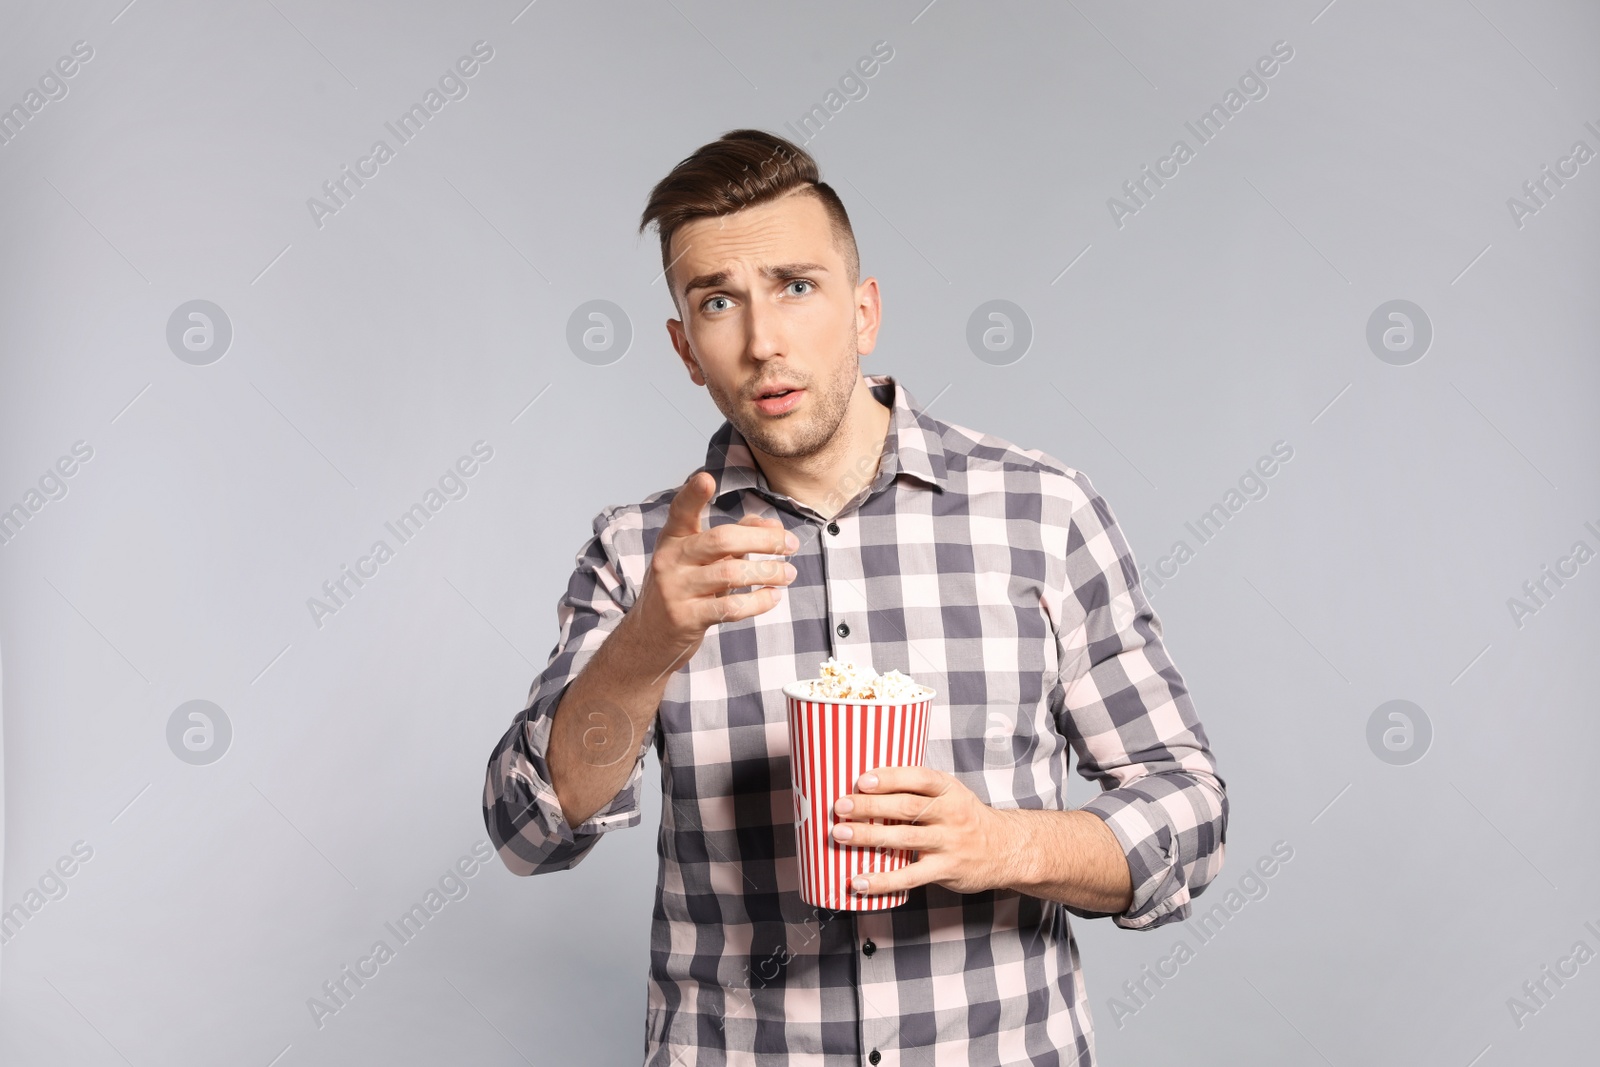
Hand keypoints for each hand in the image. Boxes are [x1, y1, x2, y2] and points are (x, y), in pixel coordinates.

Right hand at [630, 470, 799, 673]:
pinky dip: (758, 601)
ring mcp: (675, 590)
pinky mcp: (686, 618)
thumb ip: (733, 537)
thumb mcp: (700, 559)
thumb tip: (771, 524)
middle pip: (721, 540)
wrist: (650, 636)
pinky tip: (773, 597)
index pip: (681, 511)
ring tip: (788, 573)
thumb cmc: (683, 588)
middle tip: (790, 545)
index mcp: (673, 539)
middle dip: (763, 540)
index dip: (692, 494)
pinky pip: (730, 607)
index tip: (706, 478)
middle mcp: (670, 560)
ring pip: (731, 574)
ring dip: (768, 572)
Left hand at [830, 766, 1025, 896]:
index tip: (862, 780)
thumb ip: (917, 791)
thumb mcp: (950, 794)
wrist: (1006, 849)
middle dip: (870, 806)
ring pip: (905, 838)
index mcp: (949, 789)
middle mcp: (951, 813)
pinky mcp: (946, 869)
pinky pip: (910, 876)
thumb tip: (865, 786)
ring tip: (840, 835)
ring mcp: (949, 842)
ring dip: (870, 837)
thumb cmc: (965, 818)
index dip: (890, 778)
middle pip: (907, 807)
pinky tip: (860, 881)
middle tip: (840, 806)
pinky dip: (883, 880)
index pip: (918, 778)